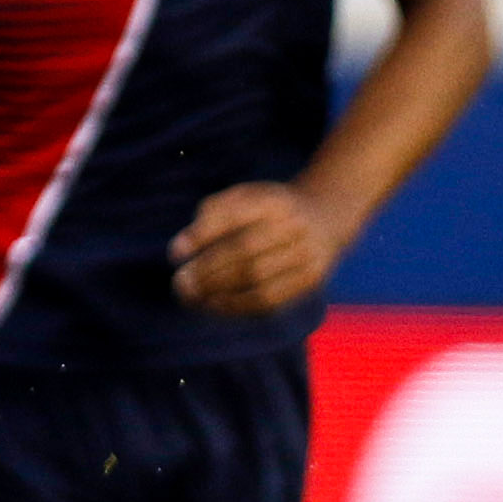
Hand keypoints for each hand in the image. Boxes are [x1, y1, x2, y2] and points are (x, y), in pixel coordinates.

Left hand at [171, 181, 351, 314]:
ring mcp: (307, 254)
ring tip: (192, 297)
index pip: (233, 217)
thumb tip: (180, 249)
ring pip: (257, 278)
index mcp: (275, 200)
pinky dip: (239, 305)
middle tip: (180, 283)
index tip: (175, 253)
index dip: (202, 236)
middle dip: (207, 269)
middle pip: (244, 250)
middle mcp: (295, 225)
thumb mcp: (246, 196)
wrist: (327, 218)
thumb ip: (213, 212)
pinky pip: (271, 298)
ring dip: (219, 291)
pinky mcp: (311, 279)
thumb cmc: (271, 209)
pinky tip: (216, 305)